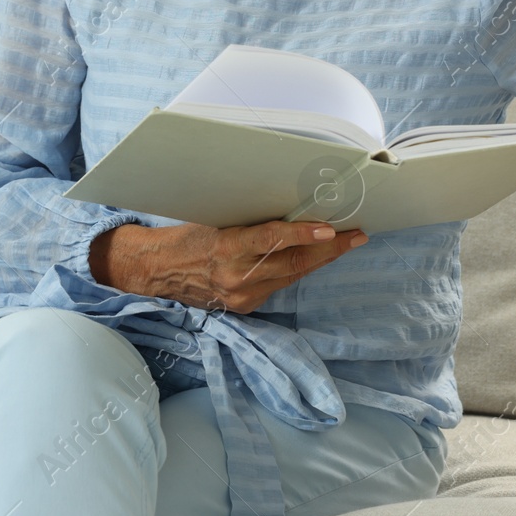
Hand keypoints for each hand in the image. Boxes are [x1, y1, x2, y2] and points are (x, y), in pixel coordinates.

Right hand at [88, 220, 367, 313]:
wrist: (157, 272)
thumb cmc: (185, 235)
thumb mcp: (214, 220)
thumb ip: (249, 222)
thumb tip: (288, 209)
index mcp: (225, 248)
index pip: (271, 240)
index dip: (303, 235)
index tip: (331, 229)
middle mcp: (237, 277)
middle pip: (293, 263)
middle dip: (330, 249)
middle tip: (357, 235)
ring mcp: (243, 296)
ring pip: (292, 275)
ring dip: (321, 260)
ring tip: (346, 244)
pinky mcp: (245, 307)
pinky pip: (279, 285)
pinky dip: (297, 269)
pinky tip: (314, 259)